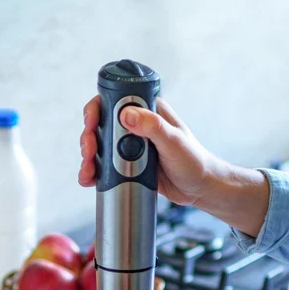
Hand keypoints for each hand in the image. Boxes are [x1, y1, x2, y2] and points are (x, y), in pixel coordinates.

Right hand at [78, 97, 221, 207]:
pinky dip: (95, 171)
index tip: (91, 122)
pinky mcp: (129, 165)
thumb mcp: (173, 141)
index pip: (115, 101)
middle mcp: (137, 126)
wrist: (200, 189)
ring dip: (89, 157)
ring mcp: (131, 146)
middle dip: (89, 137)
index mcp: (148, 111)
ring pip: (101, 146)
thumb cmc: (194, 161)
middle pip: (102, 124)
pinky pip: (106, 165)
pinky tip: (90, 179)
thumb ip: (152, 126)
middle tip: (88, 151)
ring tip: (88, 171)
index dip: (97, 109)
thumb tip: (126, 115)